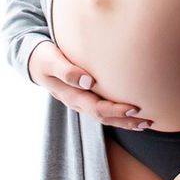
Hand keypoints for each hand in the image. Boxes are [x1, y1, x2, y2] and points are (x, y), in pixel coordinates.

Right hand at [28, 41, 151, 129]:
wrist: (33, 60)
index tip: (133, 108)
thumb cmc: (43, 57)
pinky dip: (118, 114)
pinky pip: (103, 109)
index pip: (96, 108)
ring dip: (125, 121)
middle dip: (125, 120)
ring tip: (146, 123)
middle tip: (147, 120)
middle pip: (104, 117)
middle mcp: (77, 102)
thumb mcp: (50, 61)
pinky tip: (132, 114)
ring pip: (105, 117)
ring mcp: (81, 101)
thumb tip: (87, 81)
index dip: (115, 110)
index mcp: (70, 95)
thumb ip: (66, 70)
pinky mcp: (84, 96)